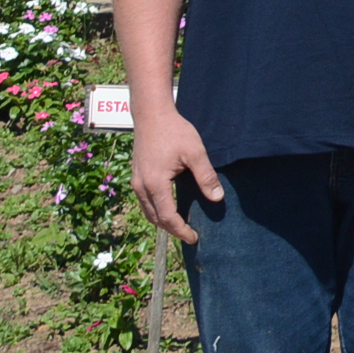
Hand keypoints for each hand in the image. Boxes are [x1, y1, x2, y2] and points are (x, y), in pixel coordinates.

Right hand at [132, 108, 223, 242]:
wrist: (151, 115)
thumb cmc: (174, 131)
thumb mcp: (195, 152)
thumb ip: (206, 176)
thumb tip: (217, 198)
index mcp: (155, 184)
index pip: (168, 217)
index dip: (181, 230)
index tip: (194, 238)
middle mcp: (141, 187)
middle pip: (155, 218)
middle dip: (172, 230)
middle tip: (190, 235)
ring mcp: (136, 182)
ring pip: (148, 212)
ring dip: (163, 221)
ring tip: (180, 225)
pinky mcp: (136, 176)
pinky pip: (145, 202)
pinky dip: (156, 210)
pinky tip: (168, 208)